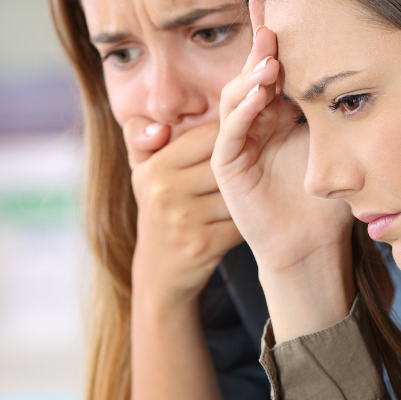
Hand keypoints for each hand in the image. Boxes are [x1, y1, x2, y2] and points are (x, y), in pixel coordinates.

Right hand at [127, 118, 242, 308]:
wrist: (158, 272)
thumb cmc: (158, 210)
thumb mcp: (141, 172)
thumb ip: (140, 136)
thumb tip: (161, 127)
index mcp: (156, 167)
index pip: (208, 136)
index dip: (232, 135)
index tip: (248, 139)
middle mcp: (166, 191)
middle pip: (226, 164)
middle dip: (246, 165)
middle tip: (261, 163)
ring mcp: (184, 220)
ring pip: (236, 193)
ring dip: (248, 195)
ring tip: (255, 192)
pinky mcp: (204, 245)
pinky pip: (241, 222)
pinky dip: (248, 220)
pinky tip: (249, 217)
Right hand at [212, 0, 354, 338]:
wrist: (313, 244)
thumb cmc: (330, 196)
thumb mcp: (342, 140)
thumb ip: (340, 104)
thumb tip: (371, 55)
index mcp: (278, 109)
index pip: (273, 61)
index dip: (273, 29)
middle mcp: (255, 119)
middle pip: (252, 70)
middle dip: (260, 41)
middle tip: (273, 14)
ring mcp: (238, 140)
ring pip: (237, 94)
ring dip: (252, 73)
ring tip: (270, 55)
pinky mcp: (227, 165)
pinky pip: (229, 131)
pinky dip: (243, 109)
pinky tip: (260, 93)